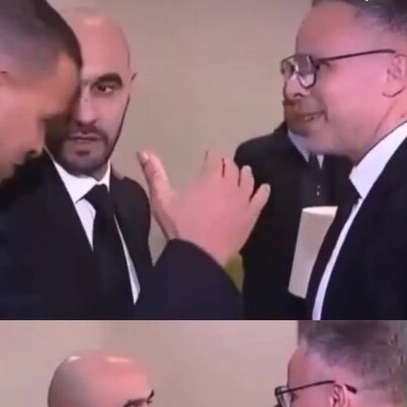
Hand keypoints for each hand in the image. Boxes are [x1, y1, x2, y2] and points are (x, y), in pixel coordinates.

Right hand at [137, 149, 269, 265]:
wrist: (200, 255)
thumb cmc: (179, 226)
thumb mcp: (162, 199)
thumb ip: (154, 174)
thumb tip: (143, 151)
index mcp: (210, 177)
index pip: (215, 158)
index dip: (212, 156)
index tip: (209, 156)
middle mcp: (230, 184)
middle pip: (232, 167)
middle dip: (227, 164)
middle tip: (223, 165)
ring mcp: (243, 200)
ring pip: (248, 180)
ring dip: (244, 174)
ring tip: (243, 172)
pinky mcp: (251, 215)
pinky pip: (261, 198)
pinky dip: (262, 191)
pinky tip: (263, 188)